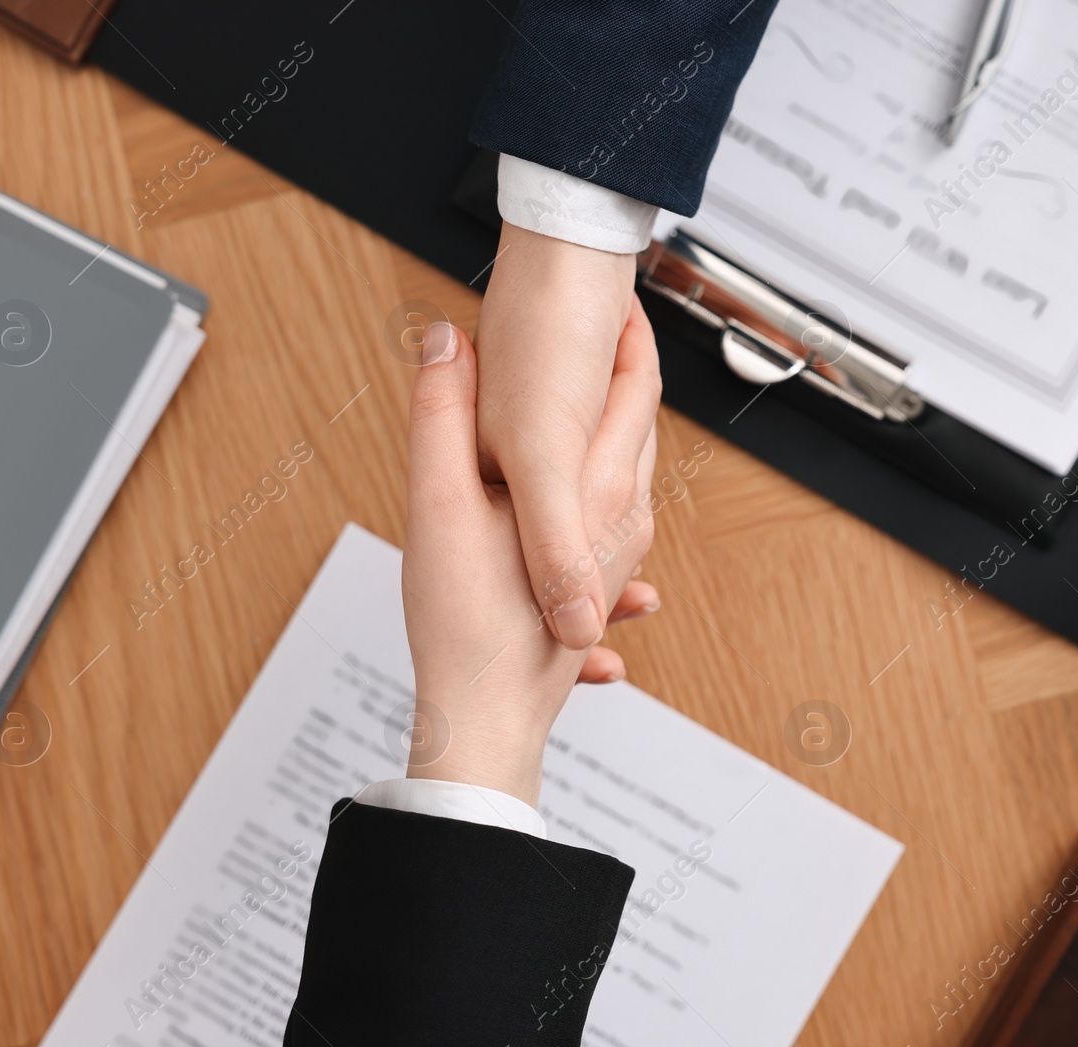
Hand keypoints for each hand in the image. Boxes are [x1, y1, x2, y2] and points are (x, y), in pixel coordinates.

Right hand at [402, 306, 659, 804]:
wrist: (487, 723)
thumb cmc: (467, 625)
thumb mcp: (439, 507)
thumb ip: (442, 416)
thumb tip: (444, 338)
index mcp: (594, 487)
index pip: (633, 385)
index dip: (625, 332)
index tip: (613, 293)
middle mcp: (622, 519)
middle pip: (638, 428)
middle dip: (623, 374)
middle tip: (604, 326)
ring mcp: (619, 560)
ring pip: (630, 477)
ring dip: (614, 430)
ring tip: (592, 392)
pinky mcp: (602, 591)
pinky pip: (615, 521)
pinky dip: (601, 487)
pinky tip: (578, 493)